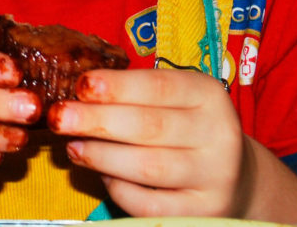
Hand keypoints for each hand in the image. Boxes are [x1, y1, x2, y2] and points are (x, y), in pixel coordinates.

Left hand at [47, 67, 249, 217]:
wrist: (235, 175)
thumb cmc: (188, 128)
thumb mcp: (176, 100)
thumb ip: (136, 95)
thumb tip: (79, 95)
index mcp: (209, 95)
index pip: (159, 86)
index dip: (118, 86)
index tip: (82, 85)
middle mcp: (218, 134)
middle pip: (149, 126)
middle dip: (98, 121)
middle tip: (61, 116)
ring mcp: (214, 176)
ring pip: (148, 166)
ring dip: (102, 155)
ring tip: (72, 146)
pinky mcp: (203, 211)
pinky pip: (149, 203)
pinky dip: (119, 188)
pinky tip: (101, 174)